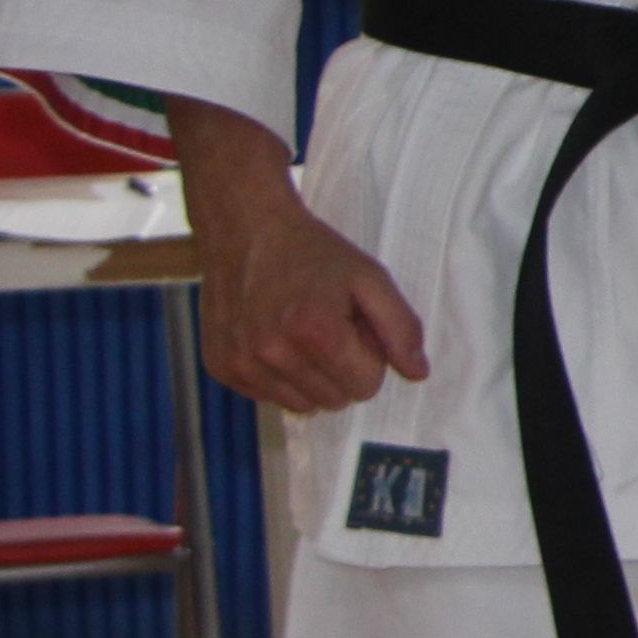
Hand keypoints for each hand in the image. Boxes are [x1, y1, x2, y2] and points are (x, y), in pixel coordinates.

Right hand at [167, 96, 427, 414]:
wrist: (247, 230)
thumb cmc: (314, 254)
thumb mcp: (370, 278)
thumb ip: (401, 328)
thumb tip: (417, 374)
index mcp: (315, 332)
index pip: (366, 386)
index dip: (368, 355)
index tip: (353, 324)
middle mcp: (271, 353)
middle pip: (336, 399)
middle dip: (342, 367)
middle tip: (328, 325)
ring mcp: (241, 363)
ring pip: (303, 406)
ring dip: (312, 377)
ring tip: (301, 333)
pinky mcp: (221, 368)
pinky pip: (270, 398)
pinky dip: (280, 376)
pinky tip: (275, 339)